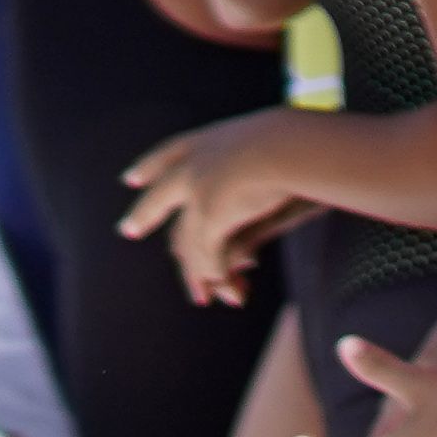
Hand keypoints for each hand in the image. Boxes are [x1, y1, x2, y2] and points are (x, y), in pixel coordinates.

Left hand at [117, 120, 319, 305]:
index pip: (171, 153)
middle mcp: (196, 165)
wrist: (300, 144)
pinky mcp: (209, 215)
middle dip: (144, 212)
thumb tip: (275, 196)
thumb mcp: (282, 155)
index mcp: (212, 140)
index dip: (152, 166)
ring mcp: (198, 190)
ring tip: (205, 296)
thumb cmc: (308, 143)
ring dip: (199, 271)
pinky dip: (217, 275)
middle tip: (128, 229)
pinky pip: (206, 253)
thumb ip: (269, 173)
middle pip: (159, 195)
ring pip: (187, 238)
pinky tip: (233, 291)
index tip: (132, 177)